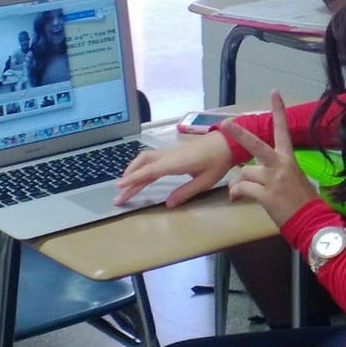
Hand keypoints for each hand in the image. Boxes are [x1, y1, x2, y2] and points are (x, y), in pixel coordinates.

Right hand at [114, 131, 235, 207]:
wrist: (227, 142)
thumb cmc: (218, 161)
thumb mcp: (205, 181)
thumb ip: (186, 192)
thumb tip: (167, 204)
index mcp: (176, 163)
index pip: (150, 171)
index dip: (134, 179)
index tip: (120, 187)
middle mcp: (169, 155)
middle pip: (143, 164)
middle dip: (129, 179)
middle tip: (118, 196)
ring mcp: (170, 152)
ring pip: (145, 158)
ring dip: (133, 170)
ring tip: (125, 184)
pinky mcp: (172, 152)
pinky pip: (151, 158)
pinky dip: (141, 166)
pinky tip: (139, 174)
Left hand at [221, 92, 324, 227]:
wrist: (313, 221)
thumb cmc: (303, 202)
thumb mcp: (292, 180)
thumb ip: (271, 173)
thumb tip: (247, 178)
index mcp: (289, 158)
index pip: (283, 130)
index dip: (278, 111)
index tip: (274, 92)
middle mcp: (281, 165)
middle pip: (256, 144)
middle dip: (239, 134)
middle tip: (226, 124)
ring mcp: (274, 179)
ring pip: (245, 173)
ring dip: (238, 183)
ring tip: (239, 193)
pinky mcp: (267, 195)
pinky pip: (243, 189)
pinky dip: (237, 194)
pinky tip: (238, 199)